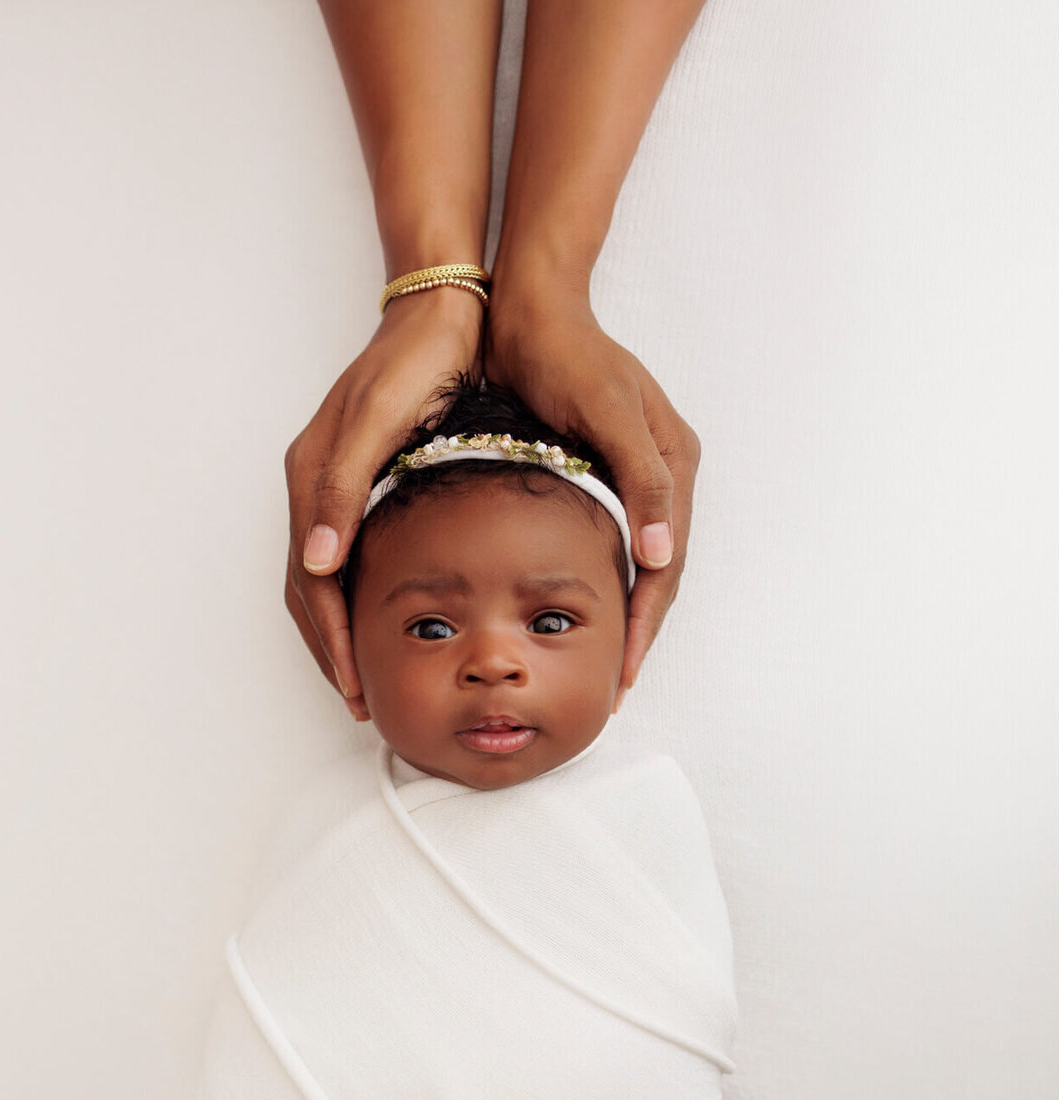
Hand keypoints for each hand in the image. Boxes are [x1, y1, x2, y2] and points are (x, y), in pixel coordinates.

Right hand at [283, 286, 484, 717]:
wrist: (442, 312)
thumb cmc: (418, 365)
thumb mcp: (380, 425)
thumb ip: (344, 492)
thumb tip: (315, 561)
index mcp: (312, 477)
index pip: (311, 582)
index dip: (332, 639)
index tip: (355, 684)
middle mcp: (312, 485)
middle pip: (306, 589)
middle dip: (328, 649)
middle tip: (358, 698)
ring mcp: (330, 482)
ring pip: (318, 579)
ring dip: (336, 632)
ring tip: (362, 675)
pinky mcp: (356, 478)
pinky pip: (339, 557)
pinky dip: (351, 599)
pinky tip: (377, 619)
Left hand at [483, 280, 700, 699]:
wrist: (530, 307)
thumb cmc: (564, 355)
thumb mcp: (609, 414)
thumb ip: (643, 483)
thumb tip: (663, 556)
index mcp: (675, 464)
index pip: (667, 566)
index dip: (646, 623)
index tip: (623, 674)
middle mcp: (667, 472)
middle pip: (661, 572)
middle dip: (641, 631)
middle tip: (615, 687)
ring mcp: (638, 471)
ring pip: (642, 562)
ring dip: (627, 613)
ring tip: (604, 663)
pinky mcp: (607, 469)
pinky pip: (616, 540)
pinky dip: (605, 581)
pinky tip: (582, 608)